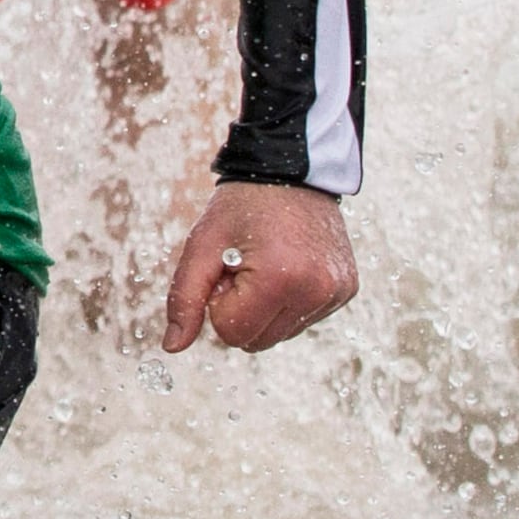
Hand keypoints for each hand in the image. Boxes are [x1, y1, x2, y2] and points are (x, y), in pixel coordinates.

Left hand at [163, 183, 356, 353]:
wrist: (291, 170)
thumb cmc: (242, 206)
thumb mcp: (203, 245)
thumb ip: (184, 298)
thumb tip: (172, 348)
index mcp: (281, 279)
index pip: (232, 333)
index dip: (220, 301)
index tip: (228, 266)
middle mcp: (317, 290)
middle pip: (256, 341)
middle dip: (241, 308)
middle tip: (245, 264)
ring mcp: (336, 292)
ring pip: (279, 334)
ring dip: (264, 306)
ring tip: (266, 262)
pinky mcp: (345, 290)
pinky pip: (302, 319)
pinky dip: (288, 300)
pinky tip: (288, 265)